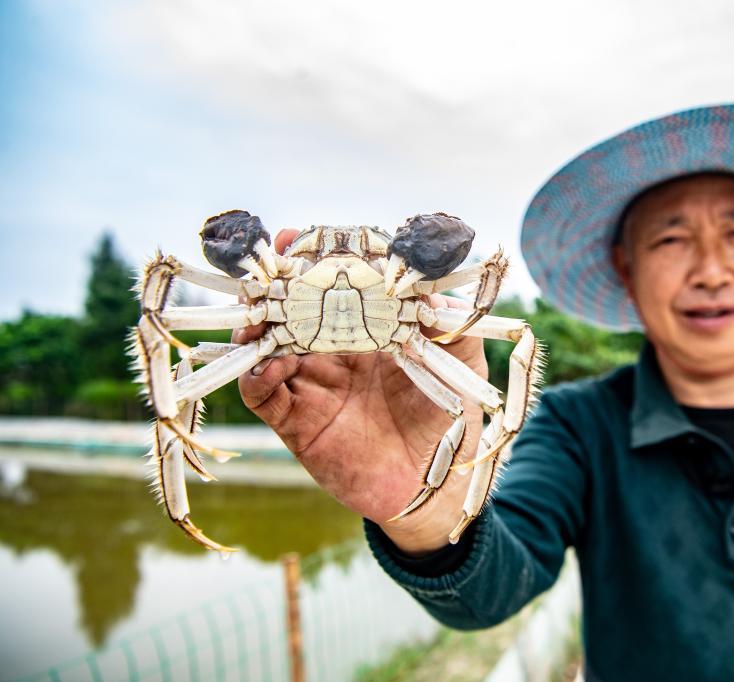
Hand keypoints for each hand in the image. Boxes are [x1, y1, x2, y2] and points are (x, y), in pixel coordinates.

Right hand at [235, 229, 485, 554]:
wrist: (433, 483)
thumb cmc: (448, 418)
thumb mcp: (462, 362)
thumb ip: (453, 324)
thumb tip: (434, 290)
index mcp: (369, 329)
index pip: (334, 284)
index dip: (316, 260)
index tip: (300, 239)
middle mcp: (334, 351)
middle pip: (292, 308)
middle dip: (275, 285)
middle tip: (267, 267)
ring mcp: (312, 384)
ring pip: (267, 345)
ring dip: (257, 324)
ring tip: (258, 310)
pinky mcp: (296, 422)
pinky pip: (262, 393)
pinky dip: (256, 373)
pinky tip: (269, 361)